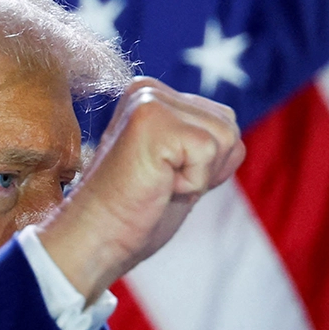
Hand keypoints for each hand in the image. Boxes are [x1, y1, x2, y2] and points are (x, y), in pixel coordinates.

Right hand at [37, 77, 244, 301]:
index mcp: (151, 97)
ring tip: (159, 184)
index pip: (223, 121)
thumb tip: (231, 126)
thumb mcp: (176, 166)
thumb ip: (198, 139)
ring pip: (226, 135)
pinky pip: (210, 150)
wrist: (96, 239)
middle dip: (208, 168)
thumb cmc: (133, 213)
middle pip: (229, 125)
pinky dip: (193, 182)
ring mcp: (148, 101)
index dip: (207, 165)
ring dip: (200, 175)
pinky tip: (158, 186)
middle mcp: (147, 90)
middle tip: (162, 185)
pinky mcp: (152, 119)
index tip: (165, 180)